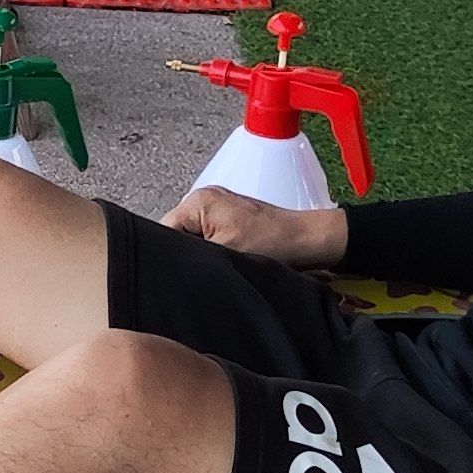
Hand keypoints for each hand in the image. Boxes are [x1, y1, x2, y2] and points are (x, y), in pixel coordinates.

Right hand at [166, 185, 348, 266]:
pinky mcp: (230, 221)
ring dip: (204, 256)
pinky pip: (209, 239)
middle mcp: (205, 200)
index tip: (184, 273)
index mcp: (198, 201)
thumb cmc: (277, 242)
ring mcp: (218, 209)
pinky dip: (216, 252)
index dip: (170, 258)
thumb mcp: (225, 253)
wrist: (311, 241)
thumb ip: (192, 257)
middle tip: (206, 271)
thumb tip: (169, 270)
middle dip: (187, 256)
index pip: (162, 232)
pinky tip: (229, 262)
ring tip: (223, 265)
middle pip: (175, 236)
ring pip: (192, 240)